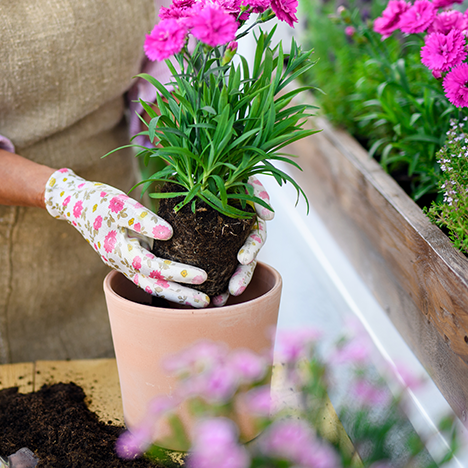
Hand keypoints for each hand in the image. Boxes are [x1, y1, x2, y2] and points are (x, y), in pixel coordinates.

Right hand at [44, 169, 211, 306]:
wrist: (75, 204)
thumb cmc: (98, 201)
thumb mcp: (119, 204)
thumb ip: (143, 219)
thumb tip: (169, 233)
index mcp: (119, 251)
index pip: (152, 267)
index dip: (176, 273)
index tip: (201, 276)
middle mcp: (121, 263)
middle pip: (153, 286)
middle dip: (180, 296)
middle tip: (207, 301)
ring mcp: (124, 263)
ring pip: (151, 285)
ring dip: (175, 294)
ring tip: (200, 300)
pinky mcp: (129, 258)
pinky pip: (150, 276)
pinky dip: (167, 282)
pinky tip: (185, 283)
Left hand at [211, 176, 274, 305]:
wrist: (197, 167)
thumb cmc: (222, 169)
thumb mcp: (241, 176)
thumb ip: (257, 190)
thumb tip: (269, 218)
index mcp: (249, 217)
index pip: (256, 237)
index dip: (251, 249)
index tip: (243, 258)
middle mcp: (240, 232)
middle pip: (246, 258)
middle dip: (241, 275)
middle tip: (233, 289)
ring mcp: (226, 240)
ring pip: (231, 266)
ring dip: (229, 284)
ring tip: (221, 300)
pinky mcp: (209, 244)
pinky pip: (214, 265)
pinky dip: (213, 281)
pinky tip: (209, 296)